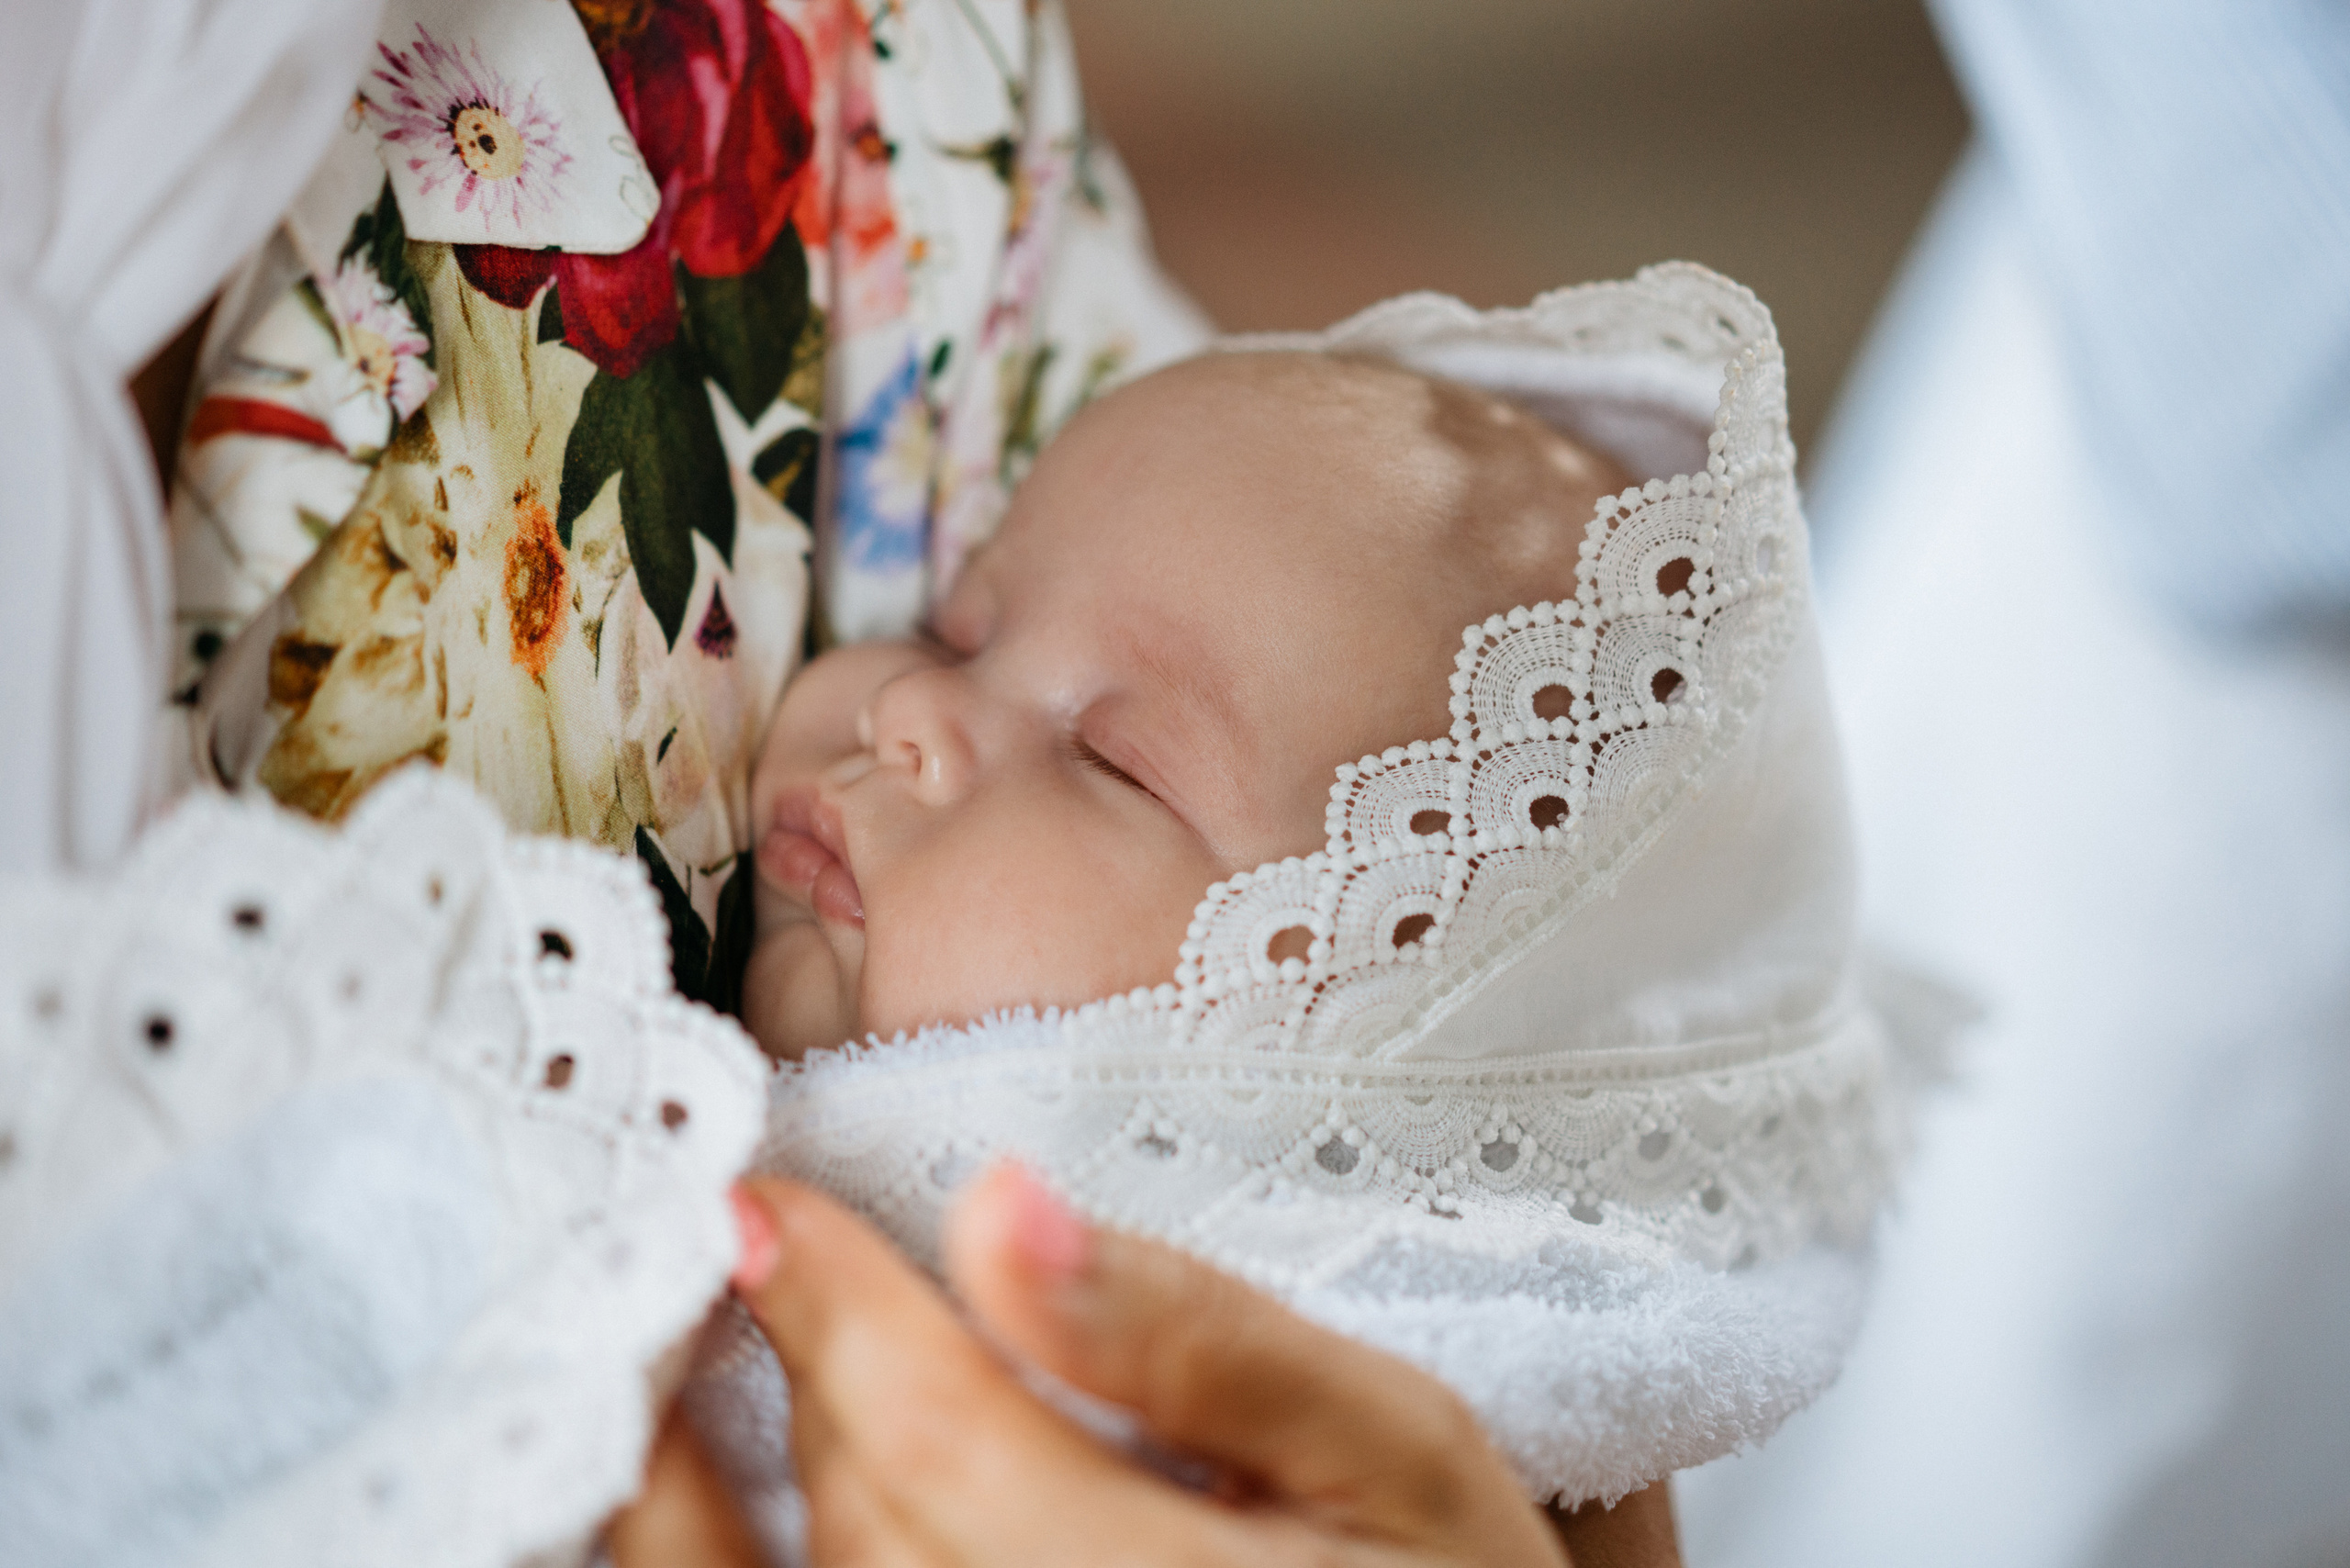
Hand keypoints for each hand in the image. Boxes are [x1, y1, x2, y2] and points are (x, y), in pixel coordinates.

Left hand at [727, 1162, 1577, 1566]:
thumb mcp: (1393, 1448)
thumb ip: (1202, 1341)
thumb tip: (1000, 1209)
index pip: (941, 1445)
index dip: (837, 1305)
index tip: (770, 1199)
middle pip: (869, 1518)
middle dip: (823, 1368)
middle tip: (783, 1250)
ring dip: (739, 1470)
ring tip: (719, 1350)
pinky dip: (698, 1552)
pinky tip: (684, 1474)